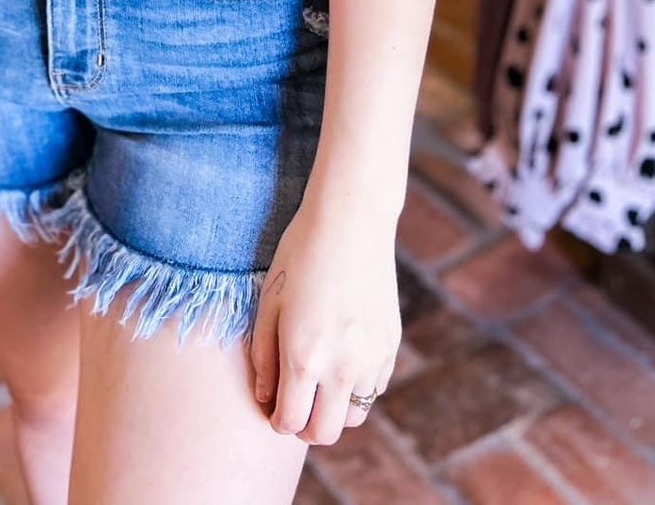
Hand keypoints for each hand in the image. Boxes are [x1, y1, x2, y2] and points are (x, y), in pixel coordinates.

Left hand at [250, 177, 400, 445]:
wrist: (351, 220)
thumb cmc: (300, 254)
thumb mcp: (269, 301)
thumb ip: (263, 356)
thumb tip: (265, 399)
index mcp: (304, 357)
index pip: (291, 423)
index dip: (277, 420)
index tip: (272, 405)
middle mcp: (342, 367)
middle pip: (325, 433)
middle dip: (304, 425)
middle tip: (293, 399)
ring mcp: (372, 359)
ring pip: (353, 416)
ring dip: (333, 409)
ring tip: (318, 379)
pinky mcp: (391, 347)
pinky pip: (373, 389)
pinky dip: (355, 387)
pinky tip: (341, 356)